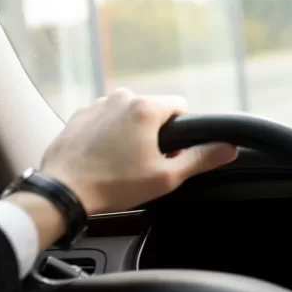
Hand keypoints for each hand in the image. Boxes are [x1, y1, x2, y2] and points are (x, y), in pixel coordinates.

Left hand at [38, 90, 237, 214]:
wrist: (62, 193)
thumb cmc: (113, 186)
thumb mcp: (166, 177)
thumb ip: (202, 159)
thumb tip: (229, 148)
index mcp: (145, 107)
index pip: (180, 107)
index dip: (181, 133)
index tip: (168, 154)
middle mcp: (121, 98)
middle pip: (153, 110)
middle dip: (155, 133)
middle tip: (144, 163)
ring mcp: (97, 105)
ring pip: (128, 114)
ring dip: (131, 132)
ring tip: (120, 162)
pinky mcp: (79, 116)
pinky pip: (105, 119)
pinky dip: (108, 134)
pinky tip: (103, 158)